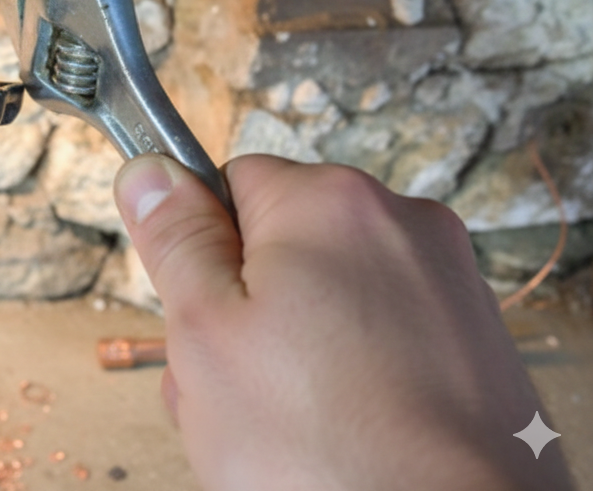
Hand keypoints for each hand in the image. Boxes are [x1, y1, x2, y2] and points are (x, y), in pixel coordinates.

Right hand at [114, 154, 574, 490]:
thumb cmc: (331, 451)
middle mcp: (403, 225)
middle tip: (233, 390)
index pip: (227, 182)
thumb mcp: (206, 333)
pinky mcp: (474, 346)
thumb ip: (174, 240)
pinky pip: (377, 343)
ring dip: (287, 356)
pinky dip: (347, 382)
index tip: (196, 311)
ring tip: (285, 429)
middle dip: (242, 314)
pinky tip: (334, 438)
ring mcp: (447, 286)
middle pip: (278, 248)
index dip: (196, 253)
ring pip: (325, 304)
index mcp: (331, 202)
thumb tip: (150, 172)